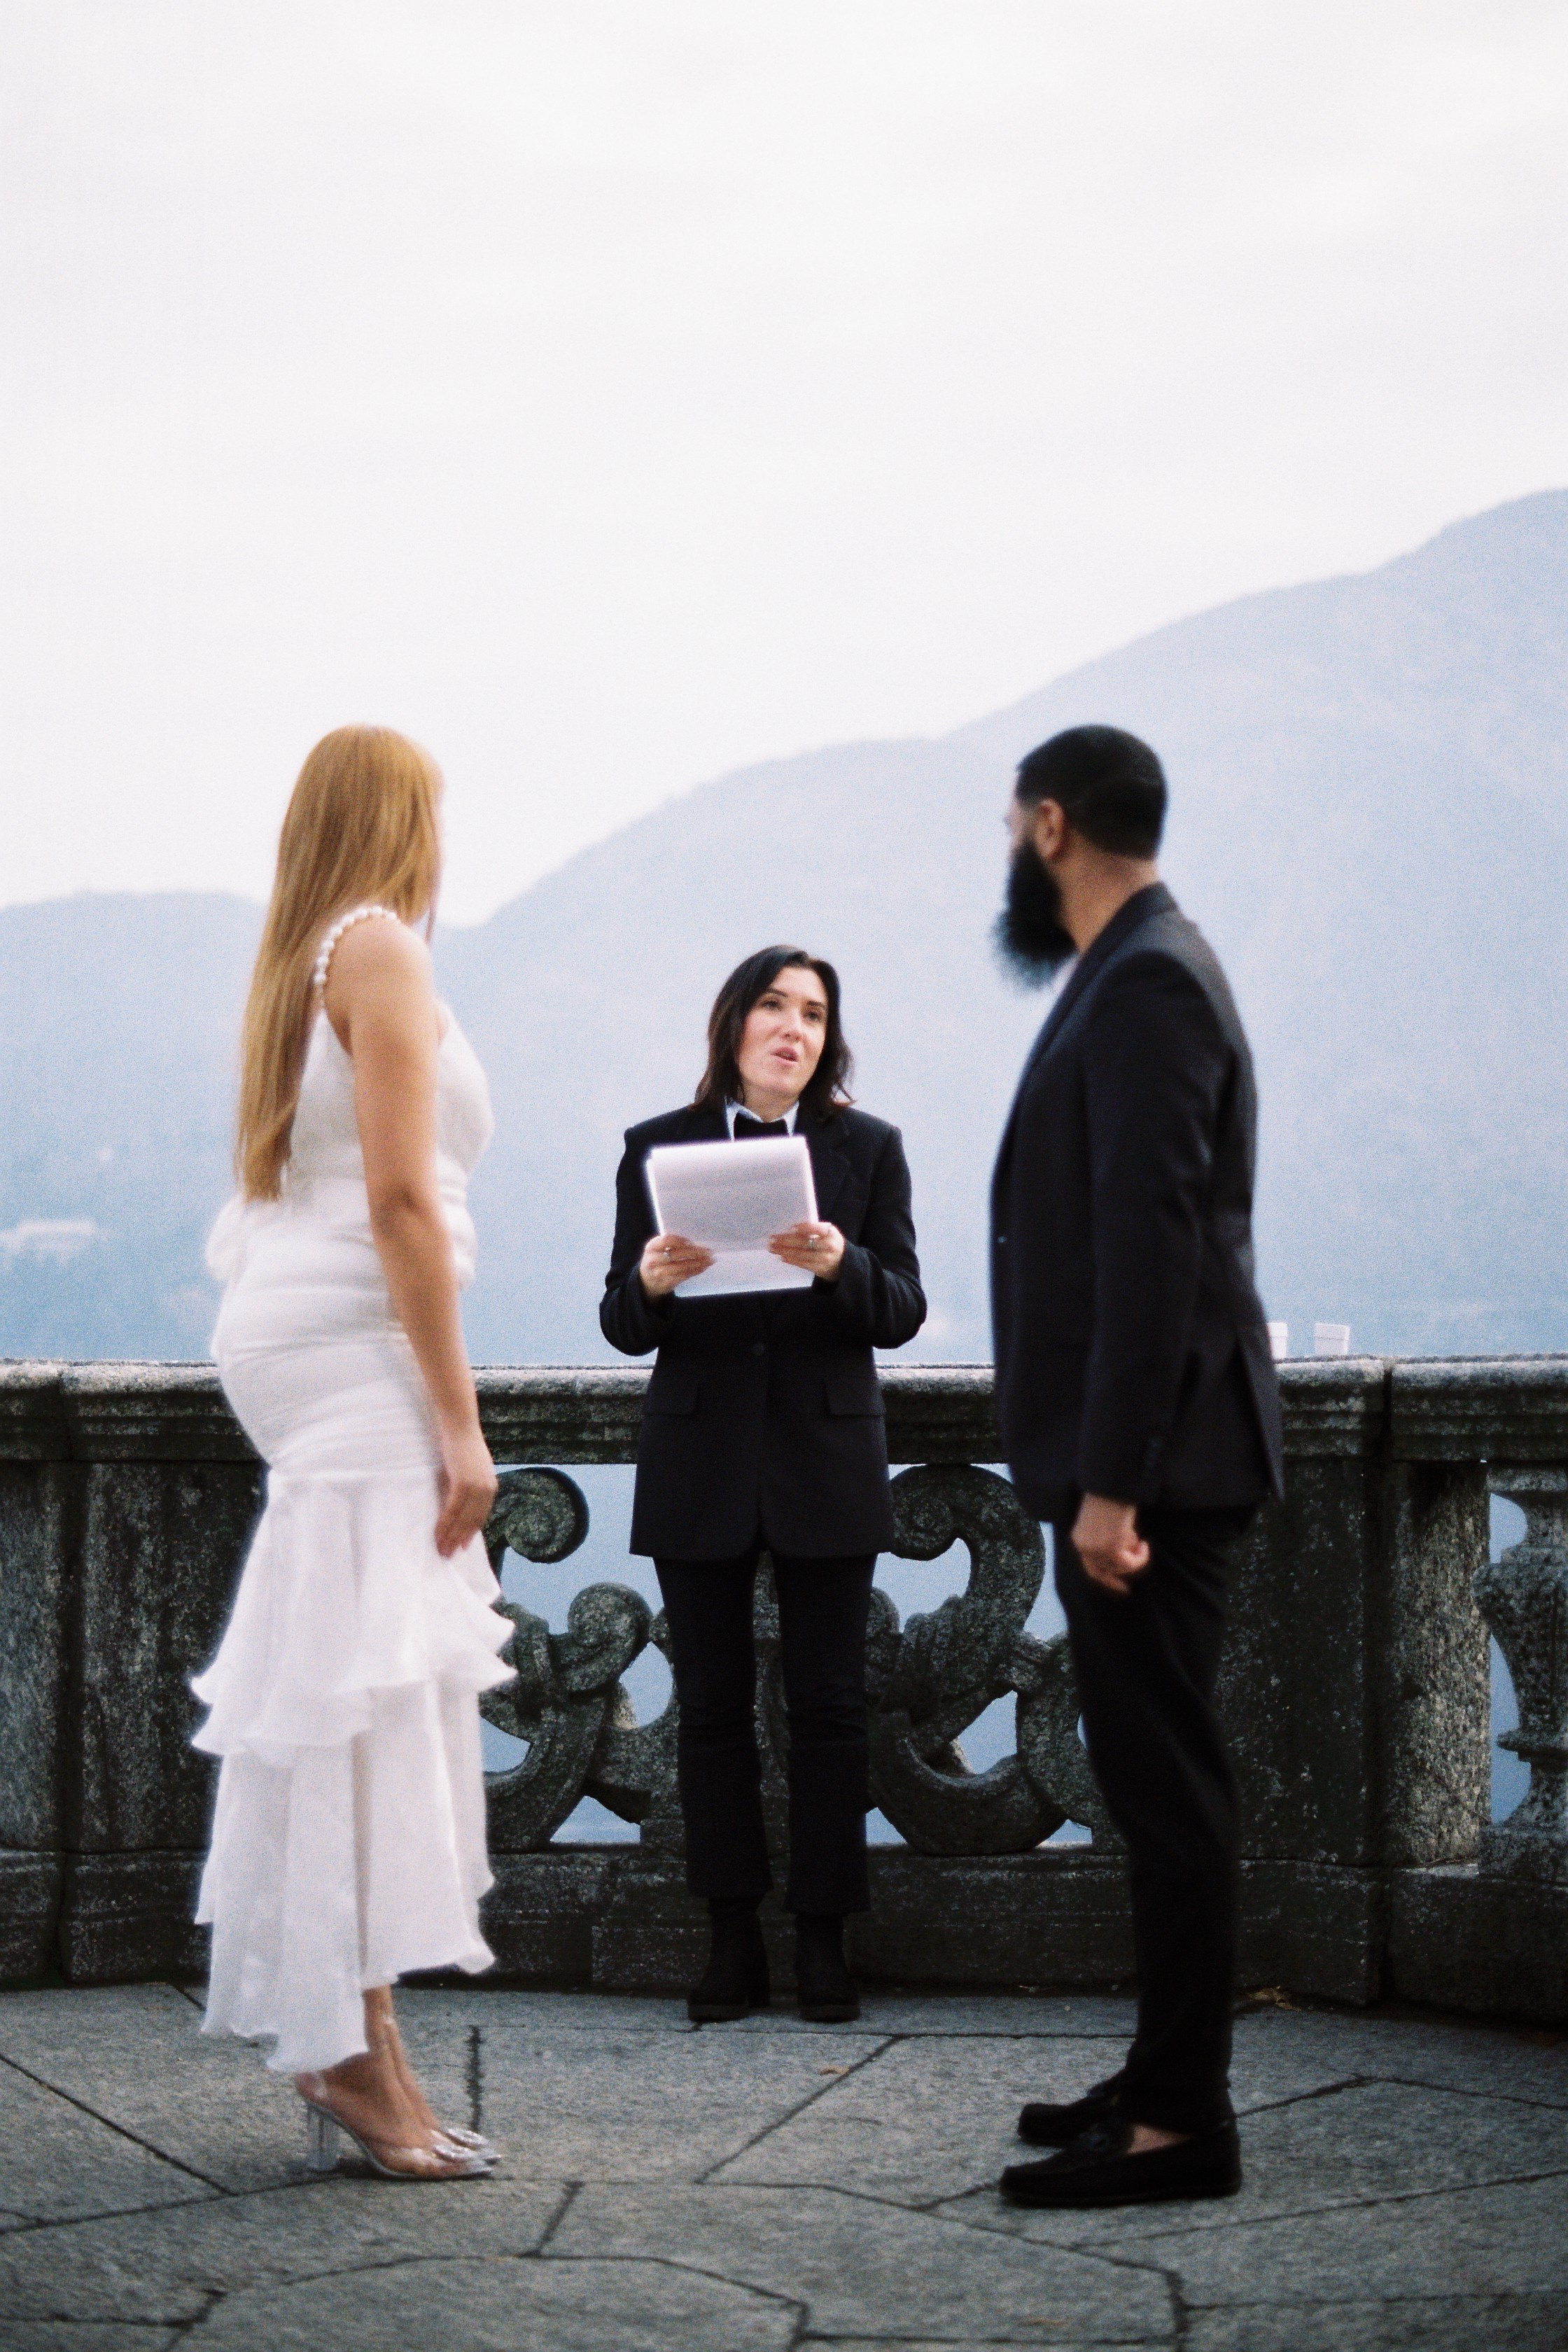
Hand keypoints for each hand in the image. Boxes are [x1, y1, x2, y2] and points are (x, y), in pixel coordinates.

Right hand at [435, 1423, 497, 1557]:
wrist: (459, 1424)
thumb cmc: (459, 1445)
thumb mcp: (465, 1471)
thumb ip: (463, 1489)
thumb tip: (452, 1508)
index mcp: (490, 1487)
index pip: (480, 1517)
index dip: (470, 1533)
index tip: (462, 1547)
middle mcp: (487, 1489)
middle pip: (472, 1522)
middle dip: (459, 1541)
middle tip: (447, 1555)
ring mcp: (477, 1487)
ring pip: (463, 1520)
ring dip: (451, 1537)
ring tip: (441, 1551)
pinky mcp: (464, 1483)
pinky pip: (453, 1510)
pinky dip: (445, 1525)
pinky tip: (438, 1535)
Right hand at [640, 1233, 714, 1297]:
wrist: (646, 1280)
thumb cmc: (658, 1259)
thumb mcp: (659, 1249)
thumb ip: (673, 1244)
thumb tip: (697, 1243)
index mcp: (651, 1246)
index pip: (666, 1240)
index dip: (680, 1241)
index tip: (692, 1242)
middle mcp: (653, 1259)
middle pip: (675, 1254)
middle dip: (694, 1252)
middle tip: (708, 1251)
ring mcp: (659, 1273)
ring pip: (681, 1267)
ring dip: (697, 1263)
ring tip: (710, 1260)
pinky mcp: (666, 1283)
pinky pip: (683, 1276)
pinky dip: (694, 1271)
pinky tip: (703, 1267)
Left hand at [769, 1220, 845, 1281]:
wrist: (844, 1262)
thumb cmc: (830, 1242)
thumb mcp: (827, 1232)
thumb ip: (814, 1229)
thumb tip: (791, 1228)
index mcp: (830, 1233)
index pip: (815, 1229)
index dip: (803, 1228)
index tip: (790, 1228)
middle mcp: (828, 1246)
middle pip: (804, 1243)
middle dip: (786, 1241)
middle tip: (772, 1239)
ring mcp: (823, 1259)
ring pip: (801, 1255)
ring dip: (784, 1251)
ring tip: (772, 1248)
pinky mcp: (818, 1269)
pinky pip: (802, 1264)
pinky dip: (791, 1260)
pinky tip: (782, 1256)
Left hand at [1071, 1493, 1150, 1595]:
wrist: (1114, 1482)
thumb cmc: (1112, 1497)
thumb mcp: (1104, 1522)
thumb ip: (1108, 1540)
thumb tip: (1123, 1553)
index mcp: (1080, 1538)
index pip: (1090, 1569)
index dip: (1105, 1580)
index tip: (1121, 1588)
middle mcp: (1084, 1546)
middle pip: (1106, 1572)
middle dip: (1121, 1575)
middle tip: (1129, 1588)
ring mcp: (1097, 1549)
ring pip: (1122, 1567)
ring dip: (1135, 1557)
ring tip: (1140, 1541)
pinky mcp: (1111, 1547)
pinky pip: (1132, 1563)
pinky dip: (1141, 1556)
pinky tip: (1145, 1543)